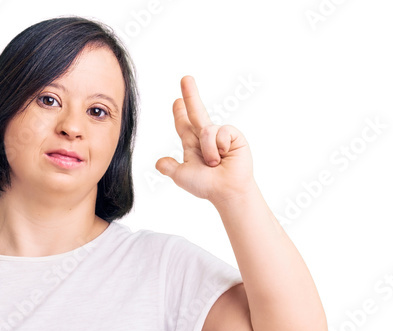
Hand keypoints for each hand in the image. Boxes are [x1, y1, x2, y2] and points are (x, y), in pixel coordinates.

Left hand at [155, 75, 255, 204]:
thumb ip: (170, 167)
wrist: (226, 191)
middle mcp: (206, 137)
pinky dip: (219, 146)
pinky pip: (221, 131)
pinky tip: (225, 156)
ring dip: (208, 150)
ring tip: (215, 164)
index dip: (179, 112)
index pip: (183, 124)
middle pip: (196, 111)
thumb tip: (158, 163)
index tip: (177, 101)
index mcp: (192, 144)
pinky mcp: (233, 136)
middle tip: (186, 78)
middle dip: (191, 94)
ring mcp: (220, 136)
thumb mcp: (182, 176)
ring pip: (207, 129)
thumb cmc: (207, 186)